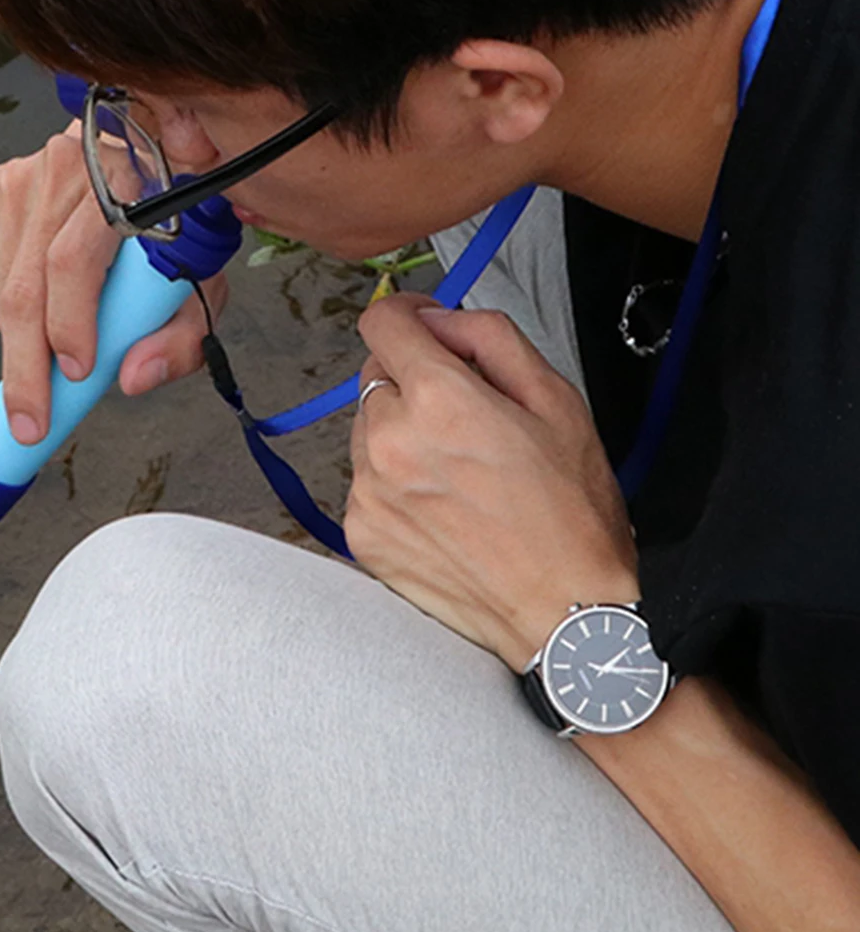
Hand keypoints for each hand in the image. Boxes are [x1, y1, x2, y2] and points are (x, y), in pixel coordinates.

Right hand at [0, 124, 226, 445]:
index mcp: (123, 182)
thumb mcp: (198, 278)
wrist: (138, 168)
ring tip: (55, 351)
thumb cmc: (168, 227)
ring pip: (0, 290)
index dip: (69, 322)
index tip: (77, 372)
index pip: (73, 260)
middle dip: (27, 366)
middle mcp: (62, 170)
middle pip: (26, 286)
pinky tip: (38, 303)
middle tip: (32, 421)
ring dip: (21, 342)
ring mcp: (17, 179)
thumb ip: (182, 337)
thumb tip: (133, 378)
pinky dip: (0, 311)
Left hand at [345, 293, 638, 669]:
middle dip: (414, 382)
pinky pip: (366, 482)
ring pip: (368, 428)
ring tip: (461, 474)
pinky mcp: (361, 532)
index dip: (407, 315)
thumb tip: (435, 318)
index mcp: (438, 400)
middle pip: (376, 375)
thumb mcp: (556, 399)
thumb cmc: (571, 514)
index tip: (425, 327)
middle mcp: (389, 441)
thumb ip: (488, 337)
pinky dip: (395, 484)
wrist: (565, 616)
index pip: (381, 322)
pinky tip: (444, 509)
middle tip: (467, 419)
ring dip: (401, 434)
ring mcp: (368, 490)